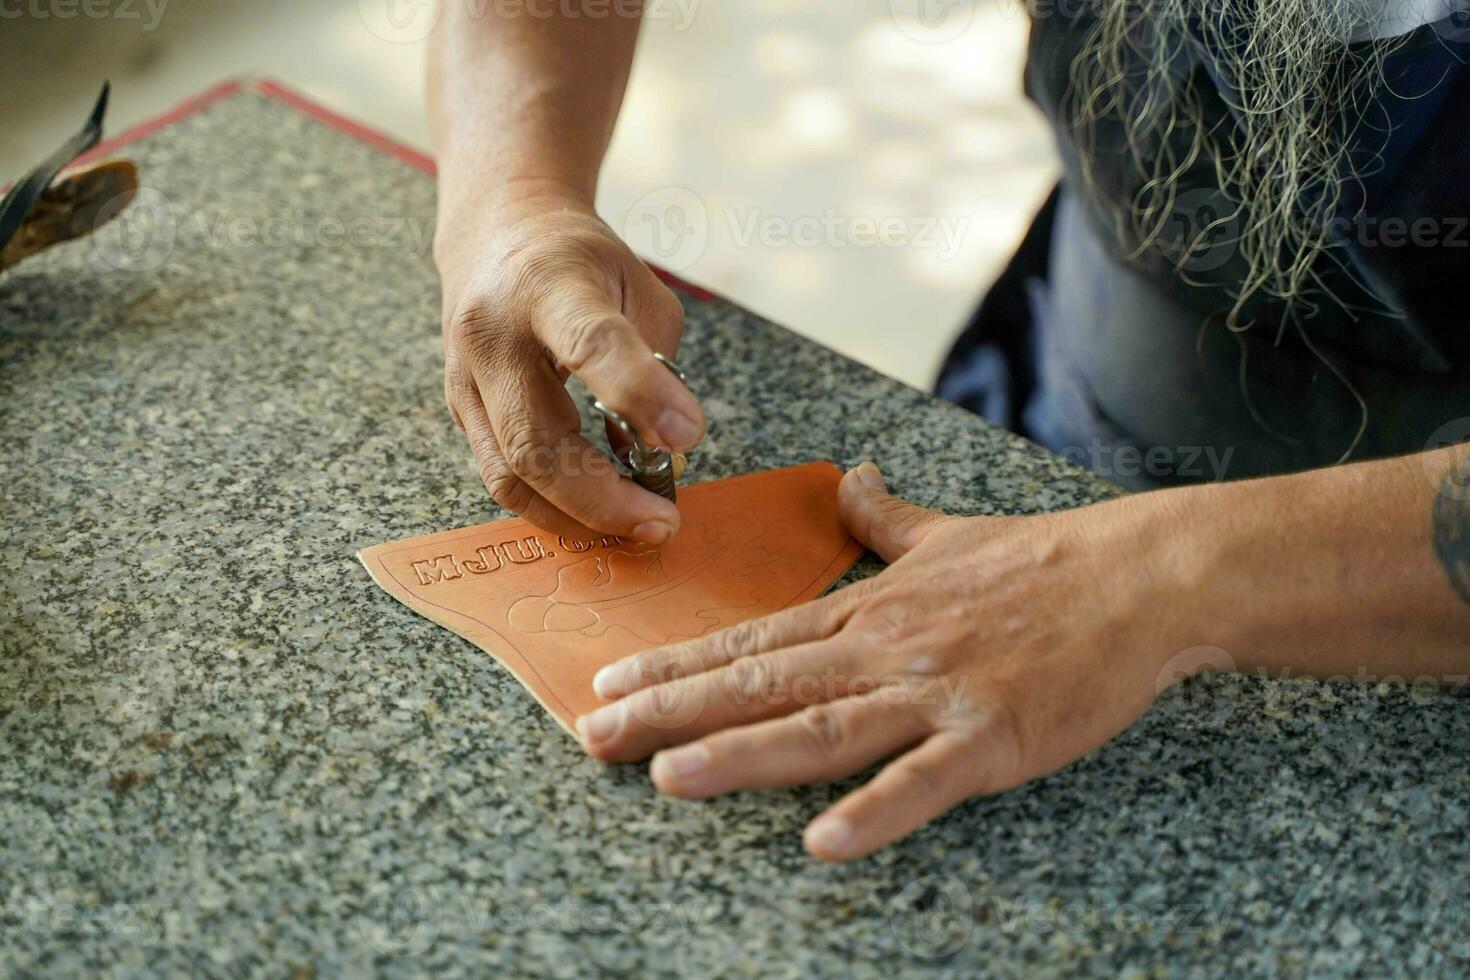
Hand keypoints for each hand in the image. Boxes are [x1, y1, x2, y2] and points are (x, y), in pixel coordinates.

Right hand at [434, 187, 704, 541]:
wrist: (496, 231)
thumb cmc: (580, 261)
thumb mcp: (638, 284)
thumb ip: (656, 361)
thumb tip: (665, 449)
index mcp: (549, 286)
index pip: (590, 344)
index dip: (641, 395)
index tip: (688, 438)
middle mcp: (492, 334)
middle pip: (537, 440)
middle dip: (605, 497)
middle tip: (664, 522)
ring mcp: (465, 378)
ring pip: (511, 475)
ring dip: (579, 516)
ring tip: (638, 527)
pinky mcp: (460, 412)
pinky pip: (503, 477)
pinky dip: (555, 507)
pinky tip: (598, 513)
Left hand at [576, 463, 1203, 859]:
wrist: (1138, 575)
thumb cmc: (1040, 560)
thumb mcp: (947, 534)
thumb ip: (886, 518)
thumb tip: (850, 479)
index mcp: (867, 612)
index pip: (754, 640)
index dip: (677, 664)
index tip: (609, 683)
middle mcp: (884, 650)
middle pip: (761, 685)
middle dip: (672, 712)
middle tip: (593, 737)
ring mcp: (935, 692)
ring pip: (822, 728)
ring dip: (741, 754)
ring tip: (667, 777)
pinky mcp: (994, 735)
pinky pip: (925, 779)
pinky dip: (875, 810)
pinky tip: (823, 841)